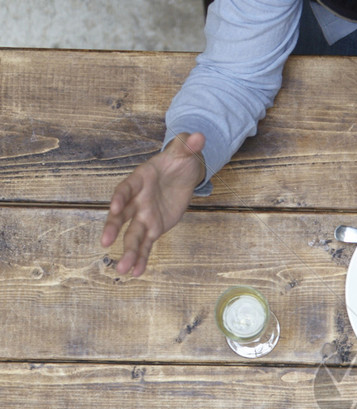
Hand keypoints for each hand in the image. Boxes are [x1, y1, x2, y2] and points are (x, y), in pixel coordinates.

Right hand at [101, 132, 205, 276]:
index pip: (126, 188)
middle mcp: (137, 199)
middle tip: (105, 242)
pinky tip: (136, 272)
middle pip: (122, 215)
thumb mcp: (185, 150)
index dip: (120, 197)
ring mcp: (144, 215)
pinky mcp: (153, 227)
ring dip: (128, 252)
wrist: (183, 172)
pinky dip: (142, 258)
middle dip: (113, 228)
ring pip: (132, 235)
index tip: (114, 207)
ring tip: (123, 269)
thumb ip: (189, 145)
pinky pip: (146, 244)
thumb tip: (199, 136)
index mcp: (140, 179)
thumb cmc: (180, 159)